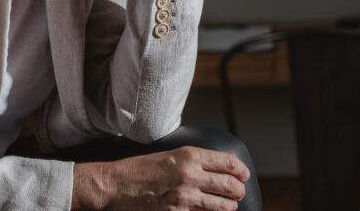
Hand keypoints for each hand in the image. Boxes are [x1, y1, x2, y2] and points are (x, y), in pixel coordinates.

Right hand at [72, 146, 248, 209]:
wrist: (115, 185)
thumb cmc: (138, 169)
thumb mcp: (168, 155)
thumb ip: (191, 160)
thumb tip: (212, 167)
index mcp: (189, 155)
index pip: (227, 161)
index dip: (240, 169)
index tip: (244, 174)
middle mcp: (190, 175)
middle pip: (228, 184)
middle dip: (238, 189)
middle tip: (239, 192)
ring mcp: (184, 197)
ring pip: (221, 204)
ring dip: (228, 206)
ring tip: (230, 206)